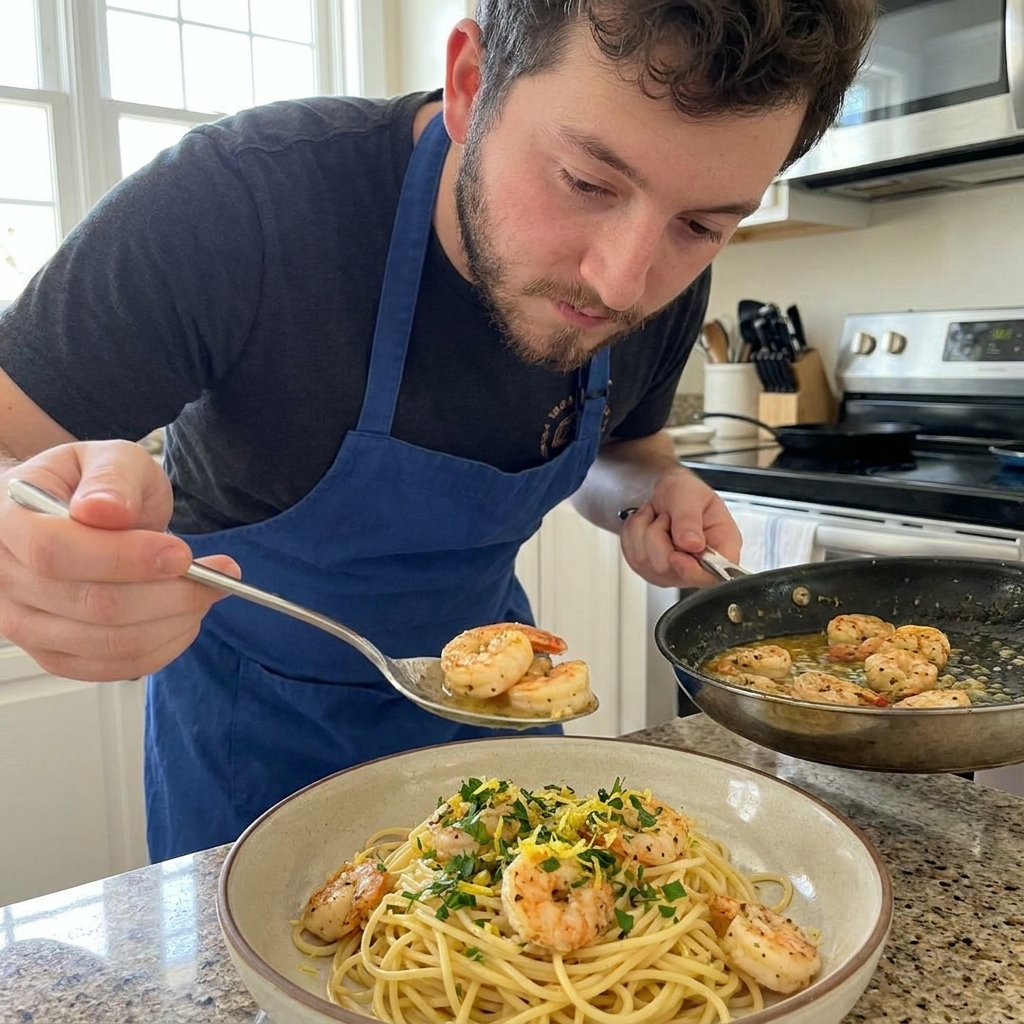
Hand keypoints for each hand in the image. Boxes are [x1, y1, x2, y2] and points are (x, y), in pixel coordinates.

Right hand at [0, 439, 238, 680]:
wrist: (75, 512)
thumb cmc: (88, 485)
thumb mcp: (108, 459)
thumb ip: (111, 479)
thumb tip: (105, 510)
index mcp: (7, 522)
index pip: (55, 552)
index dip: (125, 559)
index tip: (182, 555)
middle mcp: (5, 580)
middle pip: (92, 605)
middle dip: (169, 594)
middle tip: (219, 573)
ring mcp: (25, 625)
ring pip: (109, 644)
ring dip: (174, 622)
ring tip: (206, 591)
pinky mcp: (56, 655)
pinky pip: (115, 668)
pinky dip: (164, 647)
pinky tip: (186, 618)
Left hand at [619, 467, 740, 587]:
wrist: (665, 492)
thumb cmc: (686, 492)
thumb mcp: (691, 494)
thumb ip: (690, 519)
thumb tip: (692, 544)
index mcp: (722, 547)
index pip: (713, 576)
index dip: (691, 571)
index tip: (675, 556)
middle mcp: (699, 565)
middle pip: (670, 570)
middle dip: (659, 537)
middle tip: (667, 517)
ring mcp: (673, 571)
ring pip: (646, 563)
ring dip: (644, 532)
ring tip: (659, 519)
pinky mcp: (650, 570)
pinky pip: (632, 557)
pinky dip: (633, 535)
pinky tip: (648, 525)